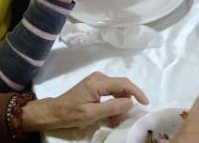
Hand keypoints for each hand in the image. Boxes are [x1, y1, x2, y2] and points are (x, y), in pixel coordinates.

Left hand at [20, 72, 148, 131]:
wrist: (53, 112)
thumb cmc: (70, 113)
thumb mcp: (92, 113)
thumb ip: (112, 107)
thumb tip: (130, 102)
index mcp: (98, 82)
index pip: (124, 84)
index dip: (137, 92)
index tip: (145, 103)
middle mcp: (99, 78)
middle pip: (122, 87)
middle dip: (126, 103)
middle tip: (122, 119)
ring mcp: (97, 82)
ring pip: (117, 92)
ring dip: (119, 106)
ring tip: (114, 120)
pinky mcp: (95, 87)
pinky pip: (110, 94)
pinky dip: (113, 105)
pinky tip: (109, 116)